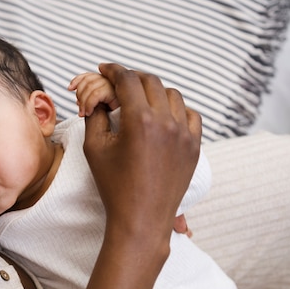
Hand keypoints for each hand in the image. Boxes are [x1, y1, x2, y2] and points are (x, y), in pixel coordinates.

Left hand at [68, 72, 118, 116]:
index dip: (77, 80)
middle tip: (80, 109)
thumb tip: (77, 101)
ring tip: (84, 113)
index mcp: (106, 81)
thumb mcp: (97, 108)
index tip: (69, 88)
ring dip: (83, 102)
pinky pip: (96, 95)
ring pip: (90, 87)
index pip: (88, 75)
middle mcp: (110, 81)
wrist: (123, 124)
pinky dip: (89, 104)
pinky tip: (89, 112)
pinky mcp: (115, 92)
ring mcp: (113, 85)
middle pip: (87, 80)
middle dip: (79, 95)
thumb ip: (89, 102)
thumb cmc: (113, 117)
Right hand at [83, 63, 201, 244]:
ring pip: (173, 95)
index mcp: (140, 120)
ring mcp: (185, 134)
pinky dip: (178, 110)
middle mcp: (167, 122)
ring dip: (155, 92)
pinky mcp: (195, 147)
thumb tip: (100, 96)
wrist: (141, 220)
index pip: (127, 79)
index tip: (105, 68)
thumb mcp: (95, 148)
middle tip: (119, 82)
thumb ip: (95, 114)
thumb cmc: (113, 186)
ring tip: (141, 100)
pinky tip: (165, 116)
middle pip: (151, 81)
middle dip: (132, 77)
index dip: (113, 69)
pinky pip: (191, 115)